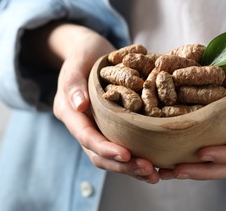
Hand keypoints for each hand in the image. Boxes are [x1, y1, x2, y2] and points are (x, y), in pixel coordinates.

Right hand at [23, 22, 159, 182]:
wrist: (89, 52)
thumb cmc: (83, 53)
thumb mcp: (77, 61)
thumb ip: (73, 82)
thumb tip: (78, 106)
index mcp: (70, 112)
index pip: (86, 137)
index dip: (105, 148)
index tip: (127, 155)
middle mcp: (82, 125)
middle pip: (99, 154)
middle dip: (123, 165)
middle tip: (149, 171)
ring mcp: (96, 127)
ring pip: (111, 156)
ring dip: (131, 167)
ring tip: (155, 174)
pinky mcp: (110, 127)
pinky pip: (122, 145)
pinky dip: (136, 156)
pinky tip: (155, 163)